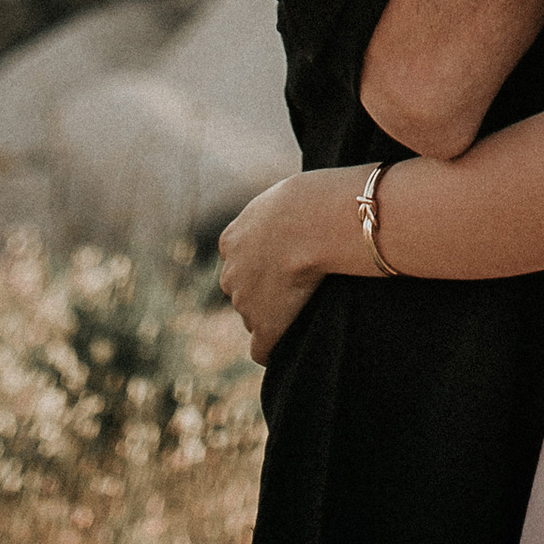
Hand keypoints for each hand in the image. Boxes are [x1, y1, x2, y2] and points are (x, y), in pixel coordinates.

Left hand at [215, 166, 360, 365]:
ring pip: (254, 316)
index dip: (264, 261)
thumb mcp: (285, 194)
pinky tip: (292, 343)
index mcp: (231, 240)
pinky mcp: (265, 326)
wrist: (313, 223)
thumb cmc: (311, 199)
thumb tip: (299, 211)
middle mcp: (231, 273)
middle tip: (299, 280)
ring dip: (273, 312)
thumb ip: (279, 211)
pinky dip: (274, 347)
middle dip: (263, 289)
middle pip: (243, 290)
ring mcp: (245, 302)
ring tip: (305, 301)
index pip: (240, 260)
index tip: (287, 258)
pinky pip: (262, 349)